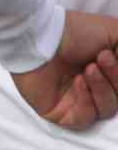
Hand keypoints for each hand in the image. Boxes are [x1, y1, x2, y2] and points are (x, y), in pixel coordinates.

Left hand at [13, 10, 117, 128]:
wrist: (39, 35)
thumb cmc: (75, 31)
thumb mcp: (116, 33)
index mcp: (106, 72)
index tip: (115, 55)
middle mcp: (93, 88)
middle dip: (116, 78)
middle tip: (102, 57)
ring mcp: (77, 101)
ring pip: (107, 109)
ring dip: (103, 88)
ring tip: (89, 69)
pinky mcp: (60, 112)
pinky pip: (85, 118)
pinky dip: (86, 100)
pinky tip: (78, 82)